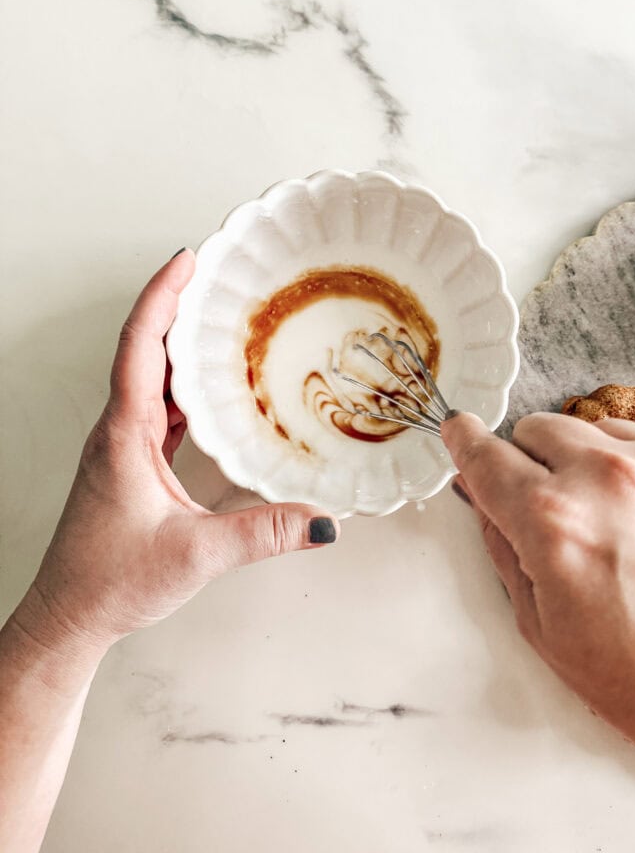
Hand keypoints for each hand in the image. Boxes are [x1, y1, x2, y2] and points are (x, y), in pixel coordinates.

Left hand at [19, 250, 338, 655]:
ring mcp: (123, 446)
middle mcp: (118, 432)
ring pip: (151, 377)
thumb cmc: (108, 582)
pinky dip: (184, 385)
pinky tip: (211, 390)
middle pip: (144, 348)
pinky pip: (159, 407)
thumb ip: (264, 534)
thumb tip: (320, 519)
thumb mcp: (196, 554)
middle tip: (212, 274)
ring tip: (217, 319)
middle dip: (175, 304)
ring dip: (178, 343)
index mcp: (123, 436)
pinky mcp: (132, 463)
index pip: (139, 347)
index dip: (161, 298)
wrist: (70, 617)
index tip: (187, 261)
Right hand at [442, 411, 634, 847]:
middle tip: (554, 513)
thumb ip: (504, 549)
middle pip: (539, 428)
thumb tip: (487, 502)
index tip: (460, 431)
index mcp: (555, 522)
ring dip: (592, 465)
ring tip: (618, 526)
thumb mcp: (543, 628)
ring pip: (598, 430)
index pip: (486, 456)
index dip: (466, 443)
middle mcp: (610, 478)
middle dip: (534, 464)